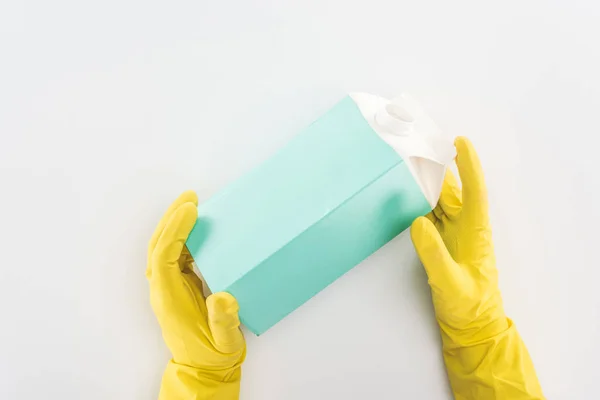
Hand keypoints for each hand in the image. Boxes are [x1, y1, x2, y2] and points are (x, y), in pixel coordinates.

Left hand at [147, 191, 244, 396]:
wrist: (203, 369)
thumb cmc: (214, 355)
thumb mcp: (226, 342)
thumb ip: (224, 321)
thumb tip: (224, 296)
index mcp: (169, 299)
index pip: (164, 257)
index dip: (175, 231)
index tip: (192, 211)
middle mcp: (163, 289)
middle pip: (157, 246)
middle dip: (170, 219)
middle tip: (190, 198)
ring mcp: (167, 287)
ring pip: (163, 248)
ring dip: (174, 224)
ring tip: (193, 204)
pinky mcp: (176, 286)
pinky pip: (173, 255)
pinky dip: (182, 237)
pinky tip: (197, 228)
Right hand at [411, 137, 506, 345]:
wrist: (472, 327)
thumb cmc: (469, 307)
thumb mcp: (450, 283)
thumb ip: (434, 254)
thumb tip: (418, 222)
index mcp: (476, 232)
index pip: (475, 192)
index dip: (469, 166)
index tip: (460, 143)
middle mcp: (467, 228)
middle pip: (454, 191)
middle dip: (441, 167)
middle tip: (423, 145)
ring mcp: (455, 235)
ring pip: (442, 201)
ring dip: (429, 183)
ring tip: (412, 164)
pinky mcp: (443, 243)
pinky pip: (432, 216)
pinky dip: (421, 203)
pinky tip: (408, 195)